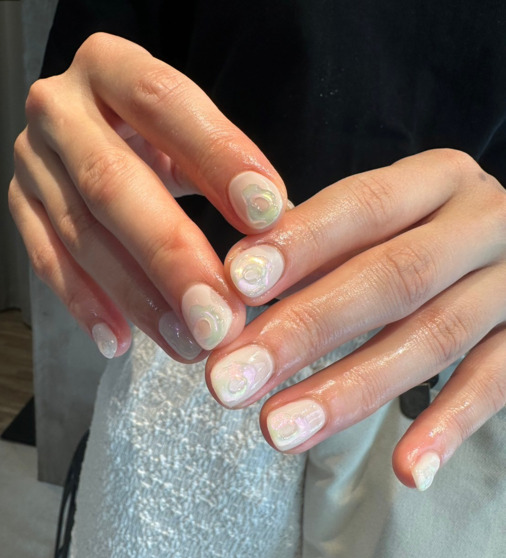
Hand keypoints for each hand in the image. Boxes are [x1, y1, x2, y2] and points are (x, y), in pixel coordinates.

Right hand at [9, 33, 286, 359]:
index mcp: (111, 68)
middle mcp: (61, 107)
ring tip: (189, 343)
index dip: (218, 157)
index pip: (165, 104)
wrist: (93, 131)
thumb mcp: (192, 136)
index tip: (268, 217)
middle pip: (111, 182)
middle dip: (171, 257)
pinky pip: (46, 261)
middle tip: (219, 318)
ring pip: (81, 233)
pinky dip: (85, 305)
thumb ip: (227, 174)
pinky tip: (122, 342)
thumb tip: (283, 236)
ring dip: (137, 297)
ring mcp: (33, 160)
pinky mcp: (20, 205)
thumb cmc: (159, 137)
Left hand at [206, 149, 505, 489]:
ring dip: (351, 390)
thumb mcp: (395, 221)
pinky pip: (495, 384)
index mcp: (438, 181)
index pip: (363, 205)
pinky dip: (448, 427)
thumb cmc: (434, 238)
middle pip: (392, 276)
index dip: (300, 243)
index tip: (235, 284)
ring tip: (278, 429)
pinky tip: (408, 471)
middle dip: (304, 330)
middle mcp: (483, 222)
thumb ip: (330, 245)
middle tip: (229, 380)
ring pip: (435, 336)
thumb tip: (237, 285)